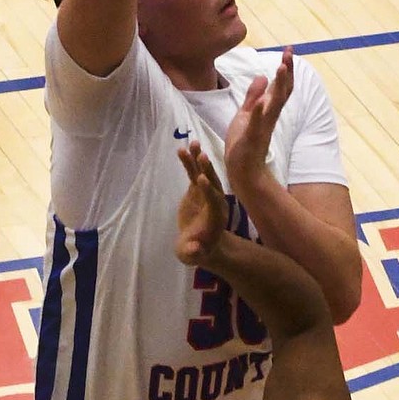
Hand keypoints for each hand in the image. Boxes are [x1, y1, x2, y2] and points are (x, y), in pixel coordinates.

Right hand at [176, 142, 228, 265]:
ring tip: (192, 144)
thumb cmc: (197, 252)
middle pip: (213, 182)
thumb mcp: (194, 255)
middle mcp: (215, 201)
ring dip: (199, 159)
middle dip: (208, 170)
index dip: (208, 191)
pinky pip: (194, 173)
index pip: (214, 201)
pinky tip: (182, 150)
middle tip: (202, 156)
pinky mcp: (197, 190)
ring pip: (203, 173)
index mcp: (216, 216)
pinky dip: (189, 162)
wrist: (203, 244)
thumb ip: (194, 253)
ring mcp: (206, 193)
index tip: (201, 181)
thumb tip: (193, 250)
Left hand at [225, 48, 294, 191]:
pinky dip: (259, 112)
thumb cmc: (244, 144)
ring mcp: (262, 127)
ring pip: (274, 104)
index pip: (280, 86)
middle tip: (289, 53)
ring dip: (279, 86)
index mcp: (267, 110)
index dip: (285, 68)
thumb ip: (253, 96)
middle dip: (286, 72)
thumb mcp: (245, 114)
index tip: (289, 50)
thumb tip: (262, 76)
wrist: (242, 171)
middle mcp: (269, 116)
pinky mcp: (251, 138)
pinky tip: (261, 102)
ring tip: (281, 68)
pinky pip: (256, 124)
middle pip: (282, 91)